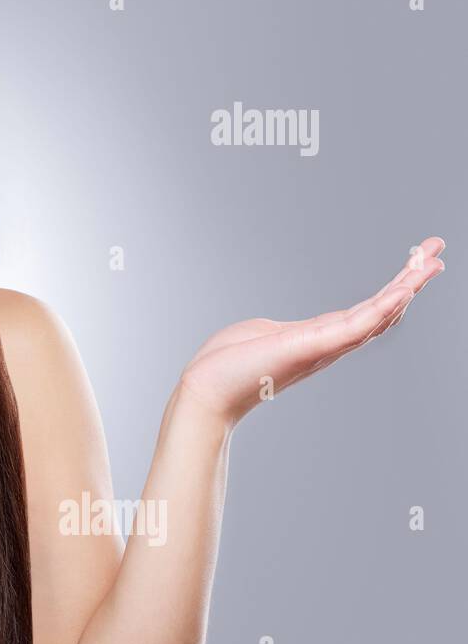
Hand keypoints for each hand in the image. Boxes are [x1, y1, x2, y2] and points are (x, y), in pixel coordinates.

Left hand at [177, 237, 445, 427]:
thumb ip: (277, 330)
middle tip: (437, 252)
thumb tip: (275, 329)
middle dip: (411, 281)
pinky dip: (383, 307)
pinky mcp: (314, 345)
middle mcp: (329, 344)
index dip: (392, 292)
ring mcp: (325, 346)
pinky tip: (405, 289)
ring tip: (433, 261)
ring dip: (408, 287)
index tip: (414, 267)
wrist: (207, 390)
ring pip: (378, 314)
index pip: (365, 312)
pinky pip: (357, 324)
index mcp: (317, 338)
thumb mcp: (259, 335)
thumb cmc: (226, 366)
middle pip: (382, 310)